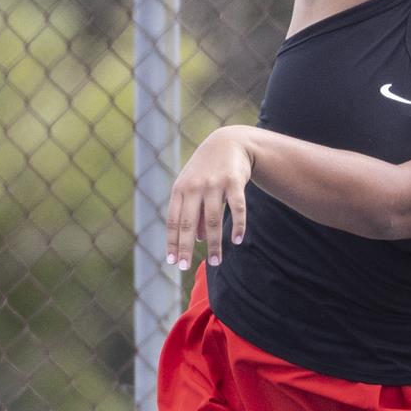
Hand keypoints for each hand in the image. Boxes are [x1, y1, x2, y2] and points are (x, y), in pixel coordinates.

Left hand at [166, 127, 253, 269]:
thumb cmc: (207, 170)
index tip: (173, 261)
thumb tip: (197, 238)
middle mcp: (195, 186)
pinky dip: (238, 226)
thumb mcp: (194, 187)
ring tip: (215, 261)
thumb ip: (193, 211)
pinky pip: (237, 208)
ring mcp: (215, 183)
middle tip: (185, 268)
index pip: (174, 221)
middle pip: (189, 223)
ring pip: (213, 220)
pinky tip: (236, 240)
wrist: (229, 142)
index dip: (173, 242)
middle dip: (186, 248)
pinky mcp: (234, 181)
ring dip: (214, 244)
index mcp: (180, 189)